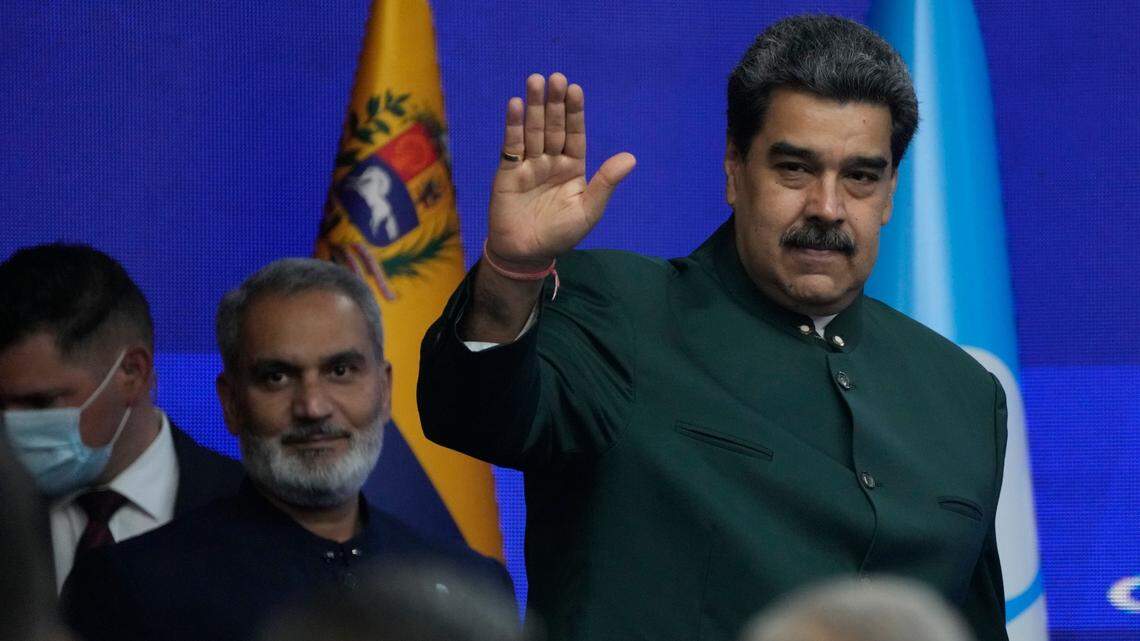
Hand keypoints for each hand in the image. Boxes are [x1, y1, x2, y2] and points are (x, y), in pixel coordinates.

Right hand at [486, 73, 635, 269]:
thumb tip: (631, 158)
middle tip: (555, 77)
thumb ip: (606, 183)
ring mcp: (529, 165)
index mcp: (573, 168)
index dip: (575, 112)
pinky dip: (513, 126)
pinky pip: (512, 146)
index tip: (574, 89)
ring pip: (533, 130)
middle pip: (553, 126)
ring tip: (534, 81)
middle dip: (554, 102)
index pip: (575, 134)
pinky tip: (514, 105)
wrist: (526, 254)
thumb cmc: (561, 234)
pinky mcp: (508, 172)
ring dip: (533, 107)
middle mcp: (551, 161)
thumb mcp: (588, 210)